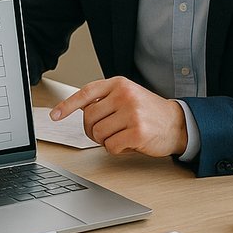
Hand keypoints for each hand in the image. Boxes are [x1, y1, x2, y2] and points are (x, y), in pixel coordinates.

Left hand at [50, 76, 186, 156]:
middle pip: (89, 118)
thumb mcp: (127, 96)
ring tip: (120, 135)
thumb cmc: (148, 111)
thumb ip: (105, 99)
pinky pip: (111, 146)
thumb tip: (78, 111)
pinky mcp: (138, 132)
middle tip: (105, 132)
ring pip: (98, 133)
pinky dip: (116, 149)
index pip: (86, 93)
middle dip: (92, 130)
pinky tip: (128, 143)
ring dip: (105, 140)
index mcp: (118, 84)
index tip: (55, 115)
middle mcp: (124, 95)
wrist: (177, 123)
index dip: (67, 105)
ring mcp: (132, 113)